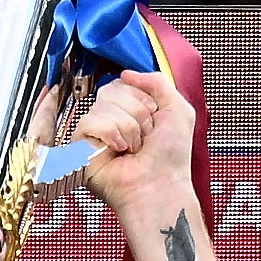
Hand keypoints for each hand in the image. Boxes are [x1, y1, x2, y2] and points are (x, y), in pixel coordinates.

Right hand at [78, 68, 198, 228]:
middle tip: (144, 138)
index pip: (123, 82)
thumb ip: (158, 81)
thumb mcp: (178, 108)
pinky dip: (110, 134)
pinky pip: (89, 121)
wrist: (160, 187)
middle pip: (111, 90)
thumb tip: (127, 73)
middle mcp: (112, 119)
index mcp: (131, 109)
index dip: (142, 98)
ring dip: (127, 128)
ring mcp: (96, 133)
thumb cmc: (170, 158)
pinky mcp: (81, 147)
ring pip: (102, 105)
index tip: (154, 119)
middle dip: (136, 113)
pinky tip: (118, 151)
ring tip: (132, 149)